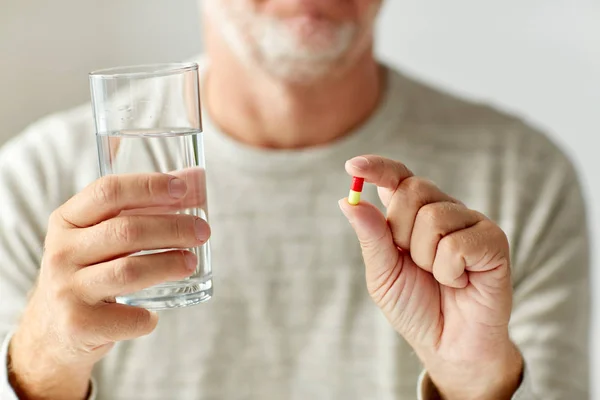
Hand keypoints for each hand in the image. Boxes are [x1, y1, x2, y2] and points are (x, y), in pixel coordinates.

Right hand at [9, 170, 209, 399]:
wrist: (51, 333)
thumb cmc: (90, 272)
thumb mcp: (102, 235)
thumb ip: (146, 206)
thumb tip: (197, 178)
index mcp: (66, 221)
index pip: (108, 192)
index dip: (149, 186)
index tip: (183, 188)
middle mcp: (61, 252)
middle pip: (126, 231)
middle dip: (172, 228)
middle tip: (202, 231)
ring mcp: (67, 289)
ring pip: (129, 271)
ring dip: (169, 265)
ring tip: (191, 262)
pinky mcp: (79, 324)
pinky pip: (128, 317)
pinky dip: (147, 317)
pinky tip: (152, 313)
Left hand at [339, 156, 522, 399]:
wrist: (448, 345)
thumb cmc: (416, 306)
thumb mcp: (383, 274)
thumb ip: (371, 237)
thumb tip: (347, 201)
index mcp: (413, 215)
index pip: (397, 177)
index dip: (377, 167)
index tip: (353, 166)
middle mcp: (443, 210)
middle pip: (412, 190)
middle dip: (401, 233)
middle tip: (414, 263)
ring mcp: (470, 223)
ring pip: (434, 218)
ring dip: (426, 258)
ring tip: (439, 277)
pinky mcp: (493, 240)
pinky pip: (458, 243)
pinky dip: (449, 271)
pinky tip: (459, 282)